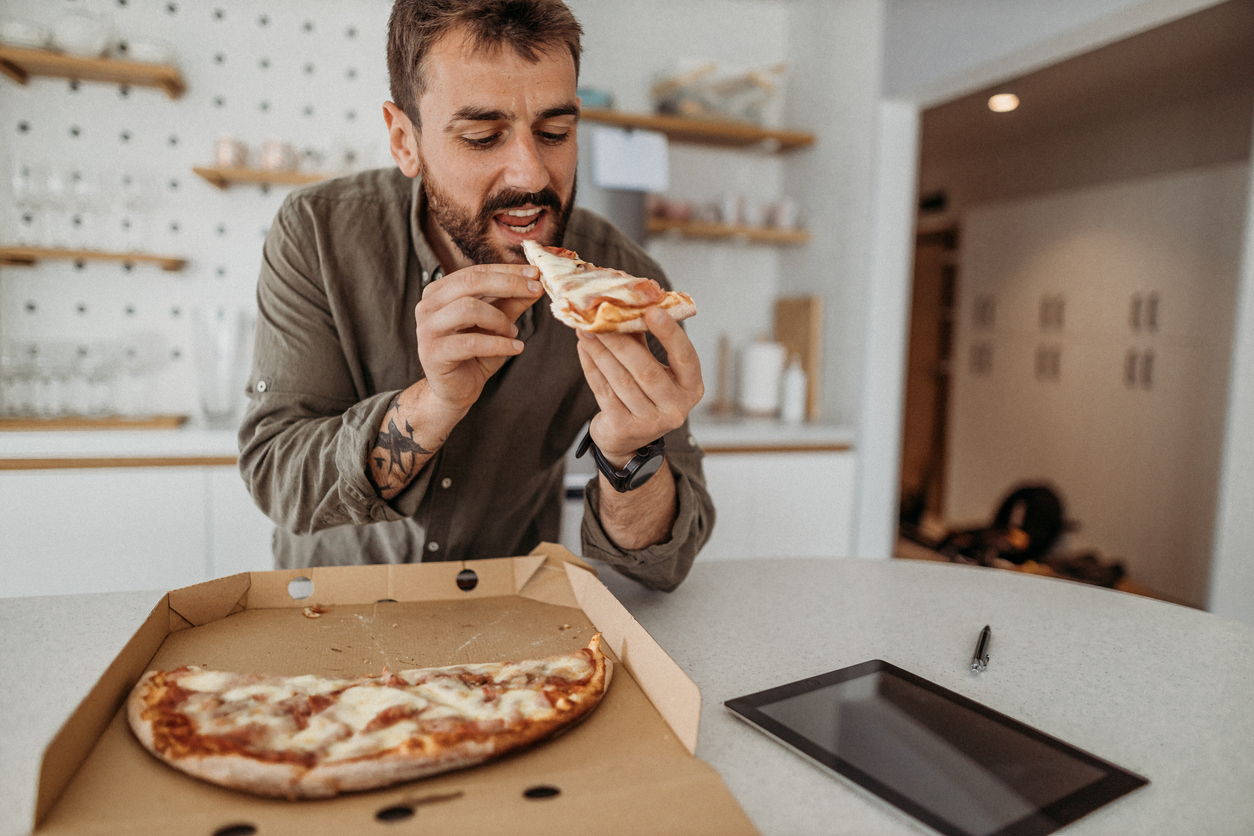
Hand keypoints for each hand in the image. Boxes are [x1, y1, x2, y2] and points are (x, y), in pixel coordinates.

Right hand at [414, 264, 544, 414]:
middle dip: (508, 284)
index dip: (507, 271)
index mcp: (440, 292)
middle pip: (471, 282)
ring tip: (513, 332)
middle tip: (536, 291)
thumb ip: (512, 303)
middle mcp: (428, 306)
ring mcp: (426, 329)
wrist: (457, 391)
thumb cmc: (475, 355)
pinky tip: (516, 348)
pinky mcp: (432, 353)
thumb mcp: (498, 324)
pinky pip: (470, 342)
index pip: (476, 272)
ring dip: (499, 319)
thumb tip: (536, 282)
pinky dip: (499, 344)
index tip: (535, 273)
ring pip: (468, 308)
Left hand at [576, 307, 703, 465]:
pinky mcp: (625, 428)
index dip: (669, 333)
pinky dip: (592, 367)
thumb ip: (644, 341)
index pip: (685, 356)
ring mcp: (651, 422)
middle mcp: (676, 408)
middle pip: (646, 370)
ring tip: (585, 330)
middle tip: (601, 318)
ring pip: (622, 380)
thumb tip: (627, 304)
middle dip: (621, 341)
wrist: (627, 439)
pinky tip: (583, 349)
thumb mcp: (654, 369)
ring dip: (601, 352)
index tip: (652, 310)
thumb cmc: (644, 395)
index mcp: (691, 387)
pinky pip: (604, 391)